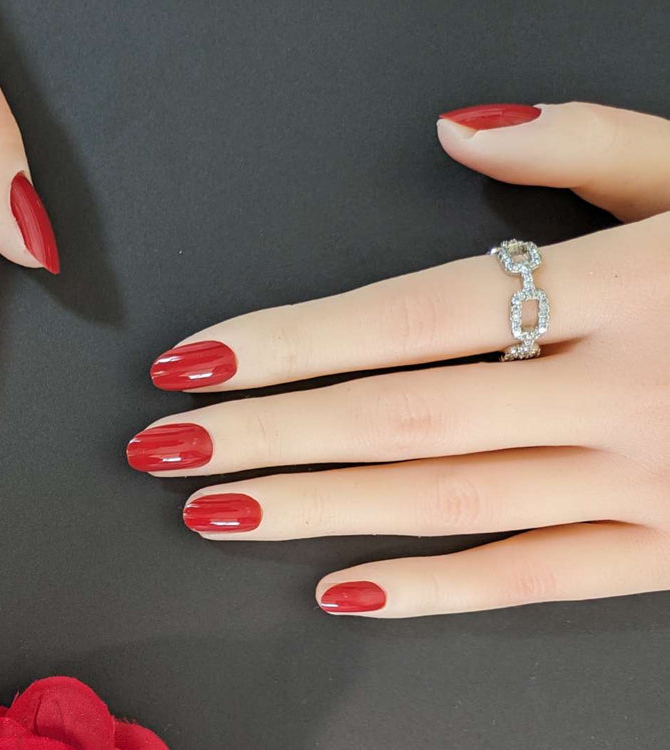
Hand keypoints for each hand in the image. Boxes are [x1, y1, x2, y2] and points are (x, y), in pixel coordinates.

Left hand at [129, 102, 669, 617]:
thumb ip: (587, 147)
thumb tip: (455, 128)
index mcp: (626, 283)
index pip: (407, 316)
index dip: (286, 344)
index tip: (189, 366)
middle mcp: (627, 389)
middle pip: (401, 417)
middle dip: (267, 437)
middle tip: (161, 454)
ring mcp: (651, 483)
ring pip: (446, 501)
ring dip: (316, 510)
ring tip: (213, 515)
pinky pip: (537, 580)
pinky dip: (437, 590)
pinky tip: (341, 589)